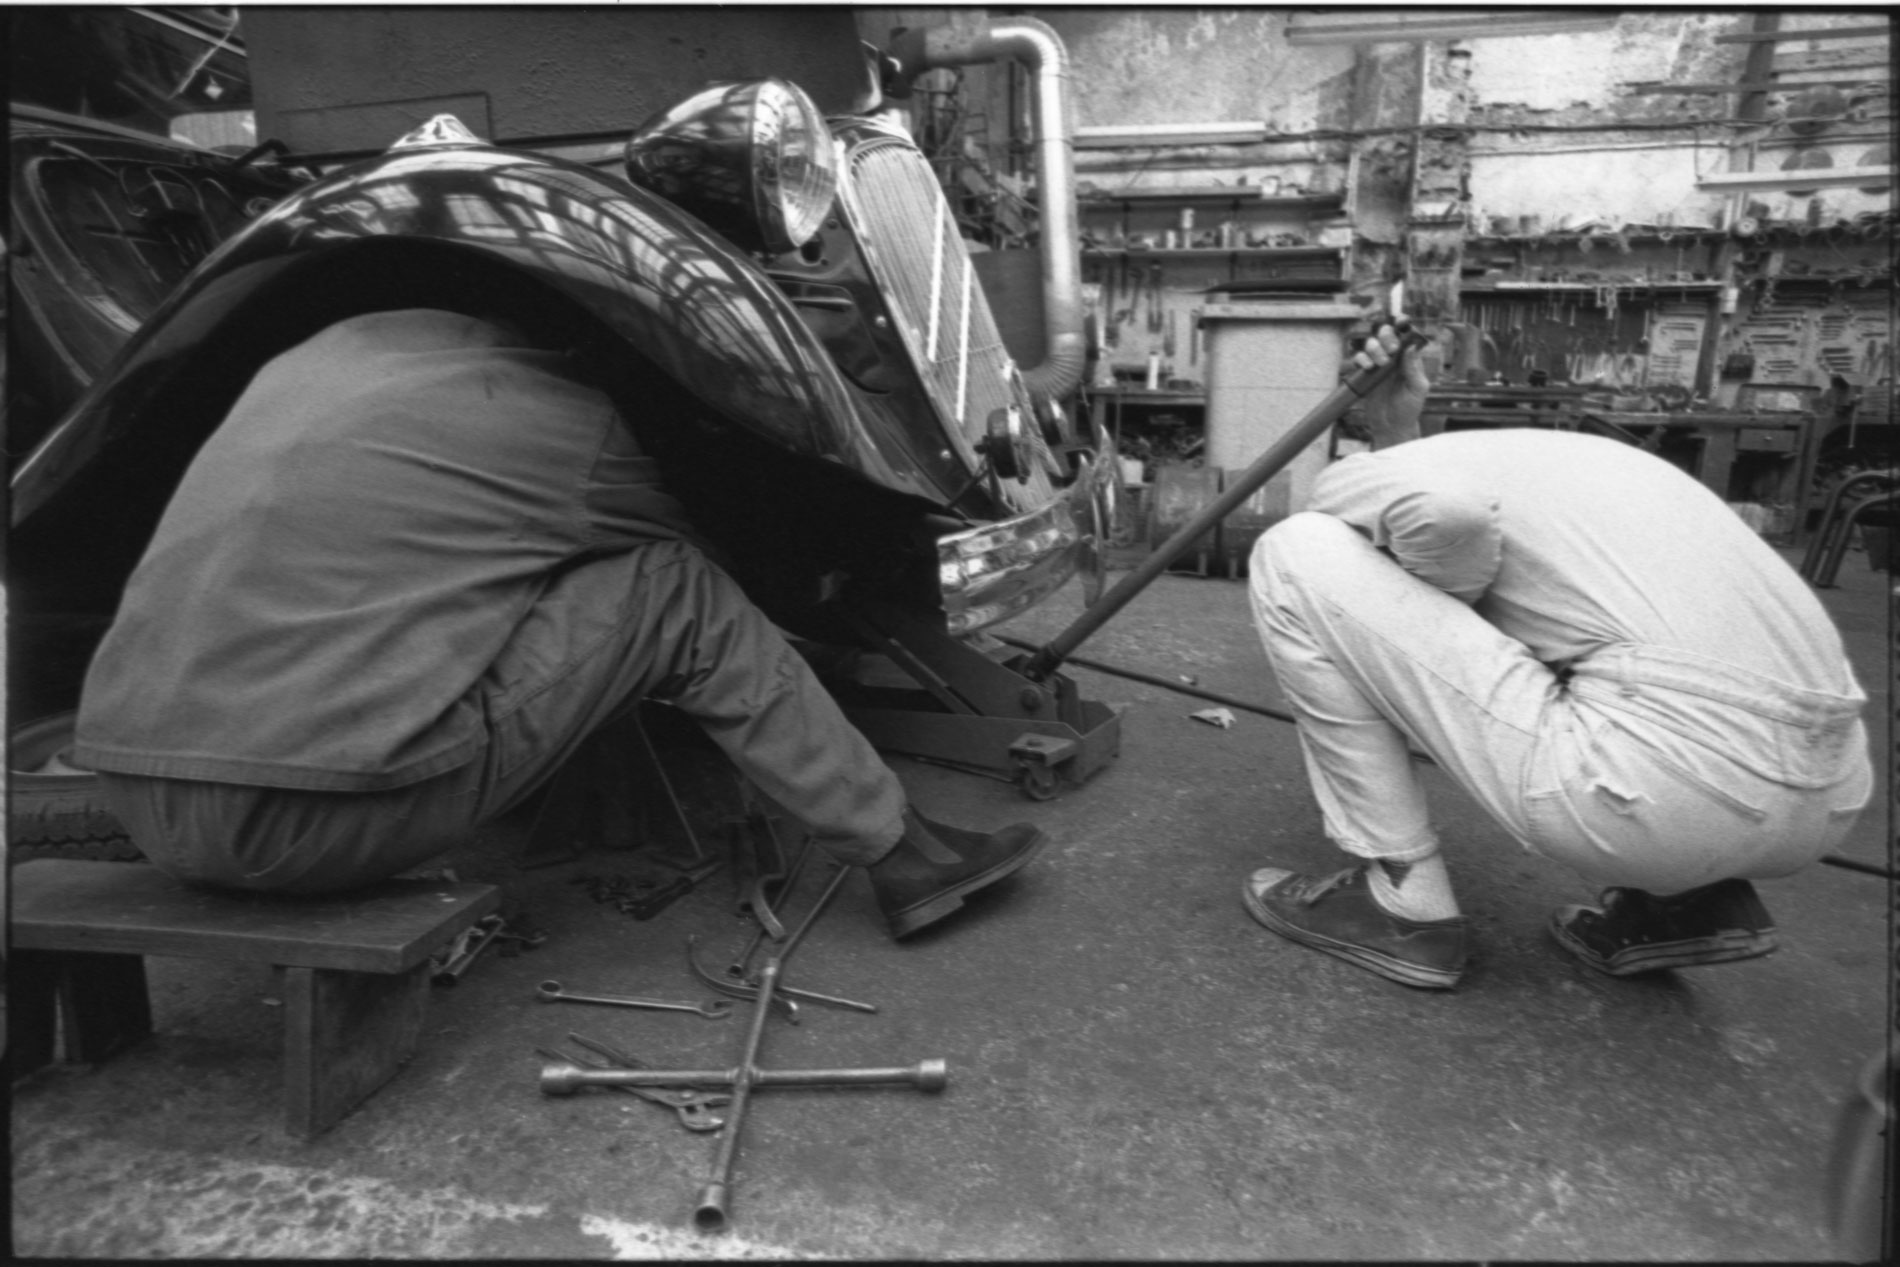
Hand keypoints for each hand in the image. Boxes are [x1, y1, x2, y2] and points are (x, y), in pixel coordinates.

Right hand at [1353, 323, 1432, 449]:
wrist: (1391, 426)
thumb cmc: (1409, 408)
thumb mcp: (1417, 389)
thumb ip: (1413, 368)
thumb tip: (1410, 347)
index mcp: (1409, 358)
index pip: (1406, 335)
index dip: (1403, 324)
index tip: (1402, 321)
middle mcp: (1394, 358)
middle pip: (1386, 335)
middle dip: (1387, 336)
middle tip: (1391, 349)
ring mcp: (1378, 365)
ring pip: (1372, 344)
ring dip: (1374, 348)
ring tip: (1380, 364)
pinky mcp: (1365, 374)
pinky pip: (1359, 358)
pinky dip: (1361, 358)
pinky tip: (1367, 367)